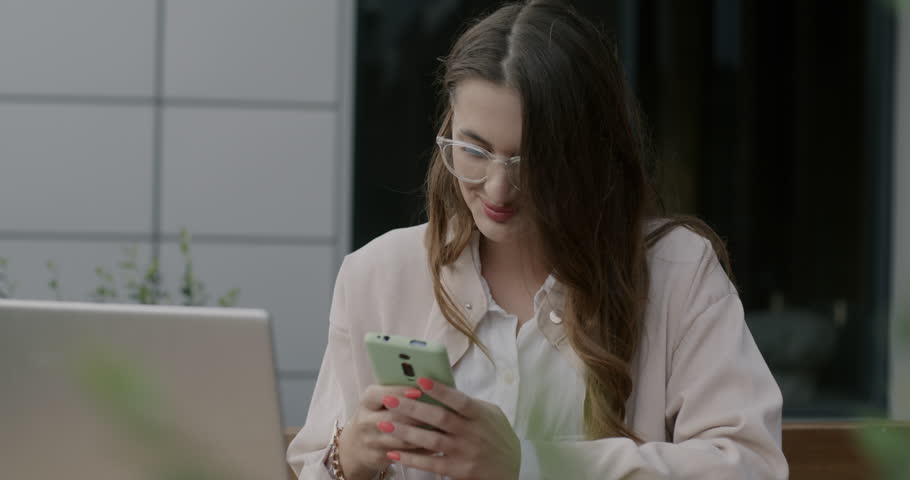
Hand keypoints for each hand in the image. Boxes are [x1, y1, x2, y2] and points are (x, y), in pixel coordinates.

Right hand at [337, 384, 434, 479]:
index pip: (381, 394)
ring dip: (424, 435)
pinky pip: (405, 455)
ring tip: (443, 429)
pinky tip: (437, 446)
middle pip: (394, 418)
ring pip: (401, 439)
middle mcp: (365, 421)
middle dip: (418, 416)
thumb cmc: (376, 415)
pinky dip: (422, 450)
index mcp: (367, 400)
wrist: (356, 445)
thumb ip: (398, 392)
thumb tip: (428, 383)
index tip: (419, 390)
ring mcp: (370, 441)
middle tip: (440, 412)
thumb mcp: (379, 401)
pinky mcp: (377, 457)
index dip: (400, 392)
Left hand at [378, 377, 520, 479]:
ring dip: (406, 432)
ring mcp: (465, 453)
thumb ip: (470, 404)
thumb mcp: (492, 416)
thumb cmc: (497, 437)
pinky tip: (394, 452)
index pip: (459, 400)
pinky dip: (412, 458)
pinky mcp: (459, 471)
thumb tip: (442, 389)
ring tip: (384, 424)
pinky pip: (431, 463)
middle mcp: (473, 433)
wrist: (510, 471)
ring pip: (431, 441)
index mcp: (481, 415)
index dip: (441, 390)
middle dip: (412, 407)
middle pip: (440, 418)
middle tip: (389, 399)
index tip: (420, 379)